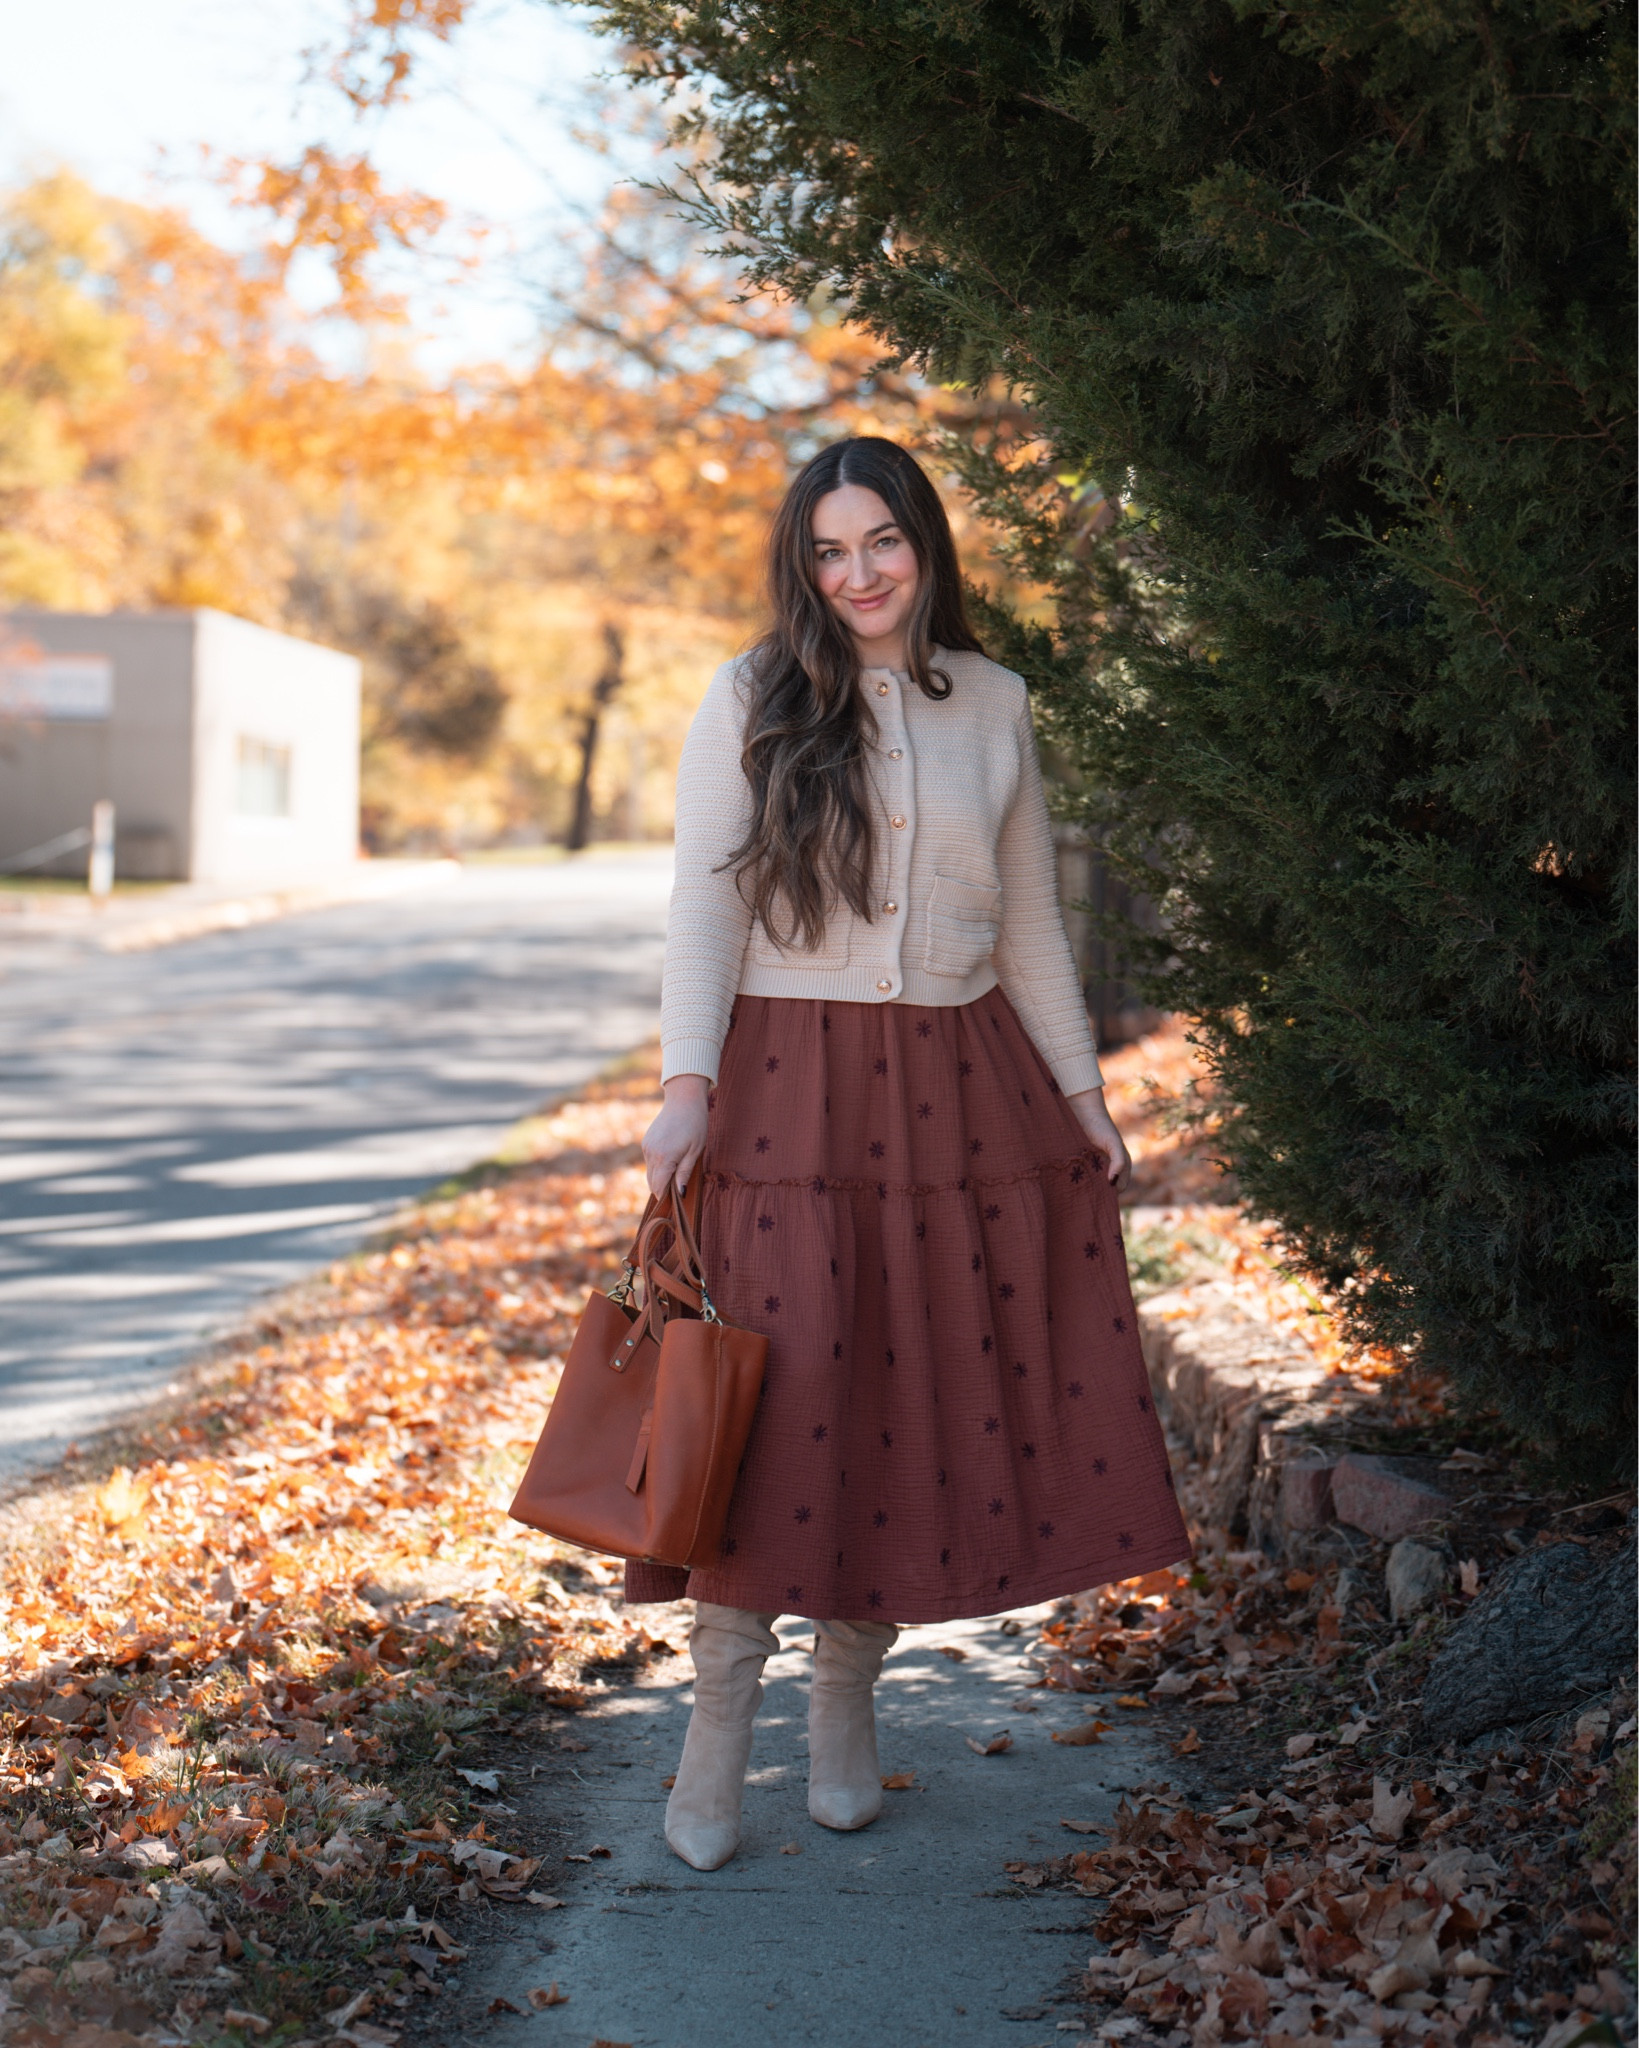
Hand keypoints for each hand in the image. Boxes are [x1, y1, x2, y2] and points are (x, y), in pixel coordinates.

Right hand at [642, 1074, 709, 1198]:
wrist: (683, 1099)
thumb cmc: (695, 1125)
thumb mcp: (695, 1151)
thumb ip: (684, 1173)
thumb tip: (679, 1193)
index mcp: (664, 1158)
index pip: (658, 1187)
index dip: (665, 1198)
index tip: (675, 1204)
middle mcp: (651, 1154)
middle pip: (652, 1182)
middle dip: (662, 1190)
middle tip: (677, 1192)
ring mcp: (646, 1147)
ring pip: (650, 1172)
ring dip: (660, 1178)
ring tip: (676, 1175)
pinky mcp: (646, 1141)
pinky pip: (649, 1161)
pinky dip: (658, 1166)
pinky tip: (671, 1161)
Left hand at [1066, 1085, 1131, 1193]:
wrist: (1083, 1111)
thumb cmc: (1102, 1126)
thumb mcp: (1113, 1143)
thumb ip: (1119, 1162)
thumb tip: (1113, 1182)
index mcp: (1121, 1165)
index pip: (1119, 1187)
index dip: (1112, 1192)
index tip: (1101, 1195)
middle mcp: (1108, 1168)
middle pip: (1105, 1188)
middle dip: (1099, 1192)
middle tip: (1088, 1193)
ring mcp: (1093, 1167)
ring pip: (1092, 1184)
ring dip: (1087, 1187)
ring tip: (1080, 1187)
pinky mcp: (1080, 1164)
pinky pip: (1080, 1177)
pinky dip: (1078, 1181)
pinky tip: (1072, 1182)